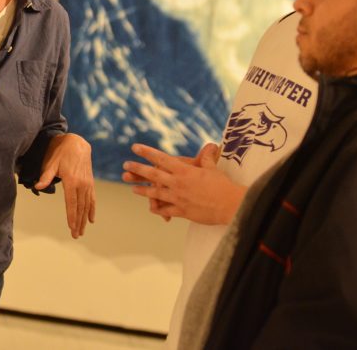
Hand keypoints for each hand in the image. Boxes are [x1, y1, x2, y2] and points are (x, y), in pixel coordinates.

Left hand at [34, 133, 95, 237]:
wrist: (77, 143)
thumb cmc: (61, 152)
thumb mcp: (52, 162)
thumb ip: (46, 176)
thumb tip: (38, 186)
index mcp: (71, 180)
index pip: (71, 203)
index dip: (71, 216)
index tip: (71, 227)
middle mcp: (82, 184)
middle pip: (80, 207)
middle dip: (78, 222)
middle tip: (76, 235)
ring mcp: (88, 184)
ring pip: (86, 205)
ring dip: (84, 219)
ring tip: (82, 231)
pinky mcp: (90, 183)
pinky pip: (92, 199)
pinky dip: (92, 209)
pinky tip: (91, 219)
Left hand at [121, 142, 245, 224]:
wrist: (231, 206)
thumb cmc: (223, 185)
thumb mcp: (213, 169)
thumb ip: (207, 158)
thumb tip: (211, 146)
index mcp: (184, 170)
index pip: (161, 158)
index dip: (147, 152)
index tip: (135, 147)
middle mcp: (177, 183)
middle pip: (152, 175)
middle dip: (137, 170)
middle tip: (125, 165)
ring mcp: (178, 198)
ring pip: (155, 194)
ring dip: (142, 191)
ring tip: (133, 189)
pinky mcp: (182, 211)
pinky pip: (166, 211)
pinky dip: (158, 209)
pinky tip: (152, 209)